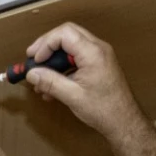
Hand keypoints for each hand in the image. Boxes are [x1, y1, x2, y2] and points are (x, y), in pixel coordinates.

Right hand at [23, 23, 146, 141]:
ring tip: (40, 77)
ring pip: (72, 45)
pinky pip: (78, 57)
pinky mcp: (99, 64)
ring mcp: (100, 55)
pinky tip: (52, 85)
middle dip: (48, 45)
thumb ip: (50, 82)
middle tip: (33, 59)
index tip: (35, 60)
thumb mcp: (72, 96)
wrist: (124, 121)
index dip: (46, 43)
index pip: (64, 34)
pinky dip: (63, 66)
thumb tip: (31, 74)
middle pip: (68, 34)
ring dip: (54, 58)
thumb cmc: (103, 109)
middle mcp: (98, 48)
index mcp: (93, 53)